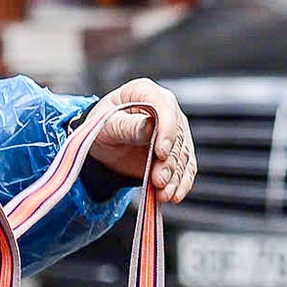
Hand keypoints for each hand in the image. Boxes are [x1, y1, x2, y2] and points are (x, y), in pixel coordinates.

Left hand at [85, 78, 195, 202]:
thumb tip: (151, 127)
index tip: (161, 152)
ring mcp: (173, 131)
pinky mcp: (176, 152)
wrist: (102, 144)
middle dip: (169, 162)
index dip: (166, 130)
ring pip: (182, 154)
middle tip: (158, 181)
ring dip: (175, 177)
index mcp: (145, 92)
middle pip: (176, 136)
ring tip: (164, 194)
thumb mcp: (107, 124)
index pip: (164, 107)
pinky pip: (185, 167)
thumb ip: (129, 126)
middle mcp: (165, 109)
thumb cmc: (101, 126)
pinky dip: (181, 183)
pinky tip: (174, 195)